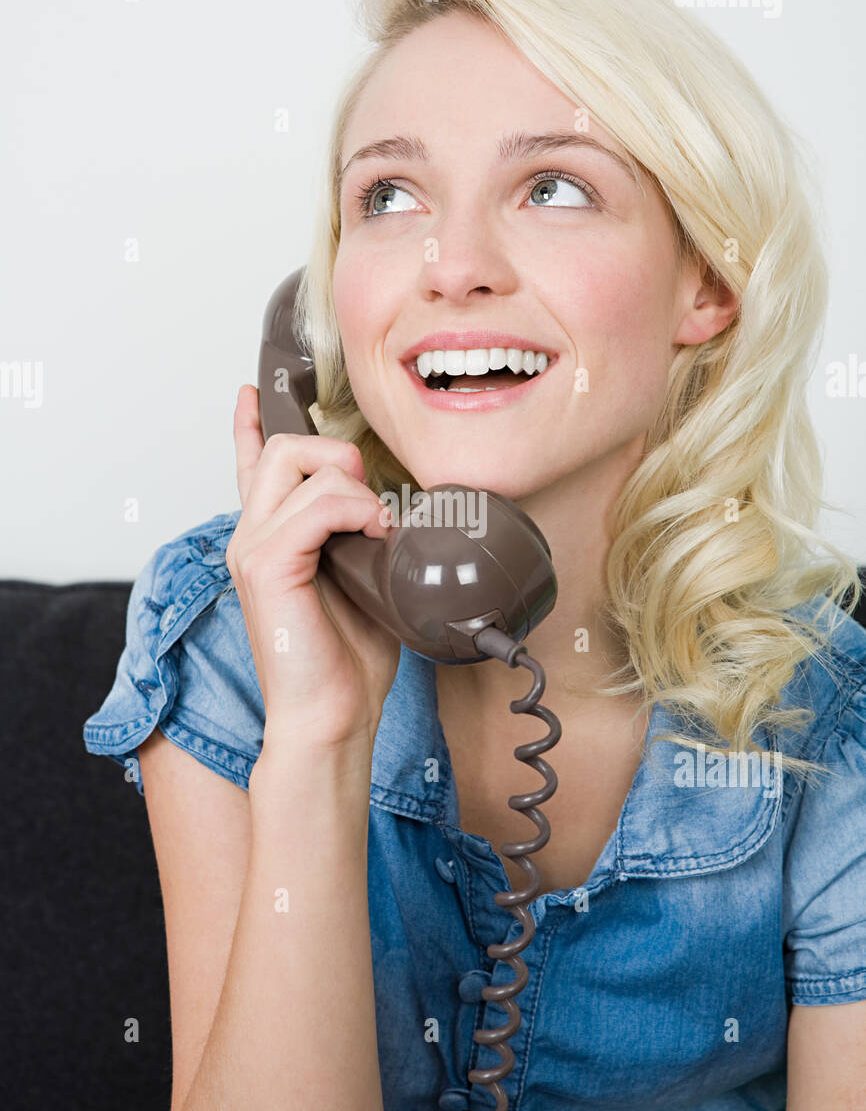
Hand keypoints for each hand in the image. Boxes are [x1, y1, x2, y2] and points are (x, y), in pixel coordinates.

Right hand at [227, 385, 400, 754]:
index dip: (251, 425)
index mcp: (273, 540)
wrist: (331, 717)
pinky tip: (375, 538)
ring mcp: (253, 548)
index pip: (252, 467)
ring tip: (380, 531)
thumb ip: (362, 540)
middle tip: (372, 504)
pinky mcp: (266, 566)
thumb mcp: (364, 582)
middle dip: (337, 453)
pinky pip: (315, 506)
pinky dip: (355, 511)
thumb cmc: (347, 662)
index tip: (252, 394)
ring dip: (354, 488)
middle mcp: (253, 536)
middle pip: (283, 448)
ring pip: (298, 464)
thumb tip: (396, 508)